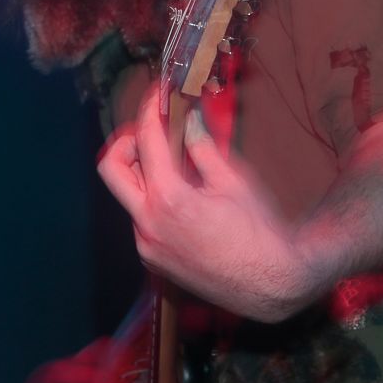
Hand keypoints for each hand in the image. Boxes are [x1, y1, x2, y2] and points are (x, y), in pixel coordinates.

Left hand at [96, 83, 306, 321]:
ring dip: (143, 175)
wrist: (272, 287)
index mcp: (168, 199)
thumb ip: (202, 148)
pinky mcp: (152, 261)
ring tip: (176, 168)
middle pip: (111, 168)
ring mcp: (146, 246)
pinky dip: (154, 203)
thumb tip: (189, 121)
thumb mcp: (233, 182)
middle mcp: (147, 224)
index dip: (150, 110)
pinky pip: (141, 221)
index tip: (158, 96)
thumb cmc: (260, 233)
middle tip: (152, 134)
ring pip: (128, 196)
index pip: (146, 140)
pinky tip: (183, 202)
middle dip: (126, 143)